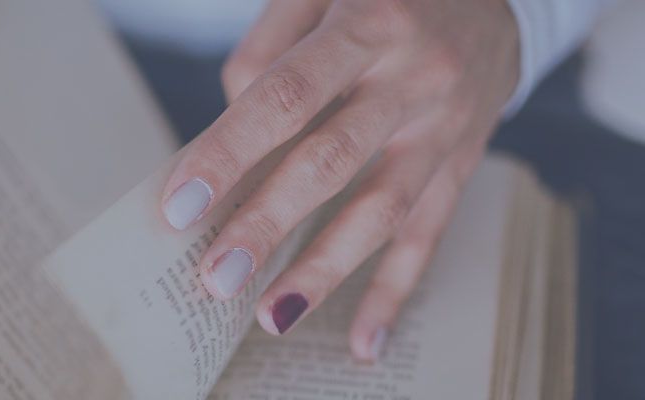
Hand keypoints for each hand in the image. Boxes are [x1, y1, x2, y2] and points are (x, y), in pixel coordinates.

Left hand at [159, 0, 520, 360]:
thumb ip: (270, 47)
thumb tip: (230, 126)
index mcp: (367, 24)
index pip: (286, 95)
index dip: (231, 152)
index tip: (180, 205)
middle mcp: (412, 77)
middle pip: (332, 160)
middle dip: (269, 223)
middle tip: (216, 277)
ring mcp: (445, 125)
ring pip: (384, 208)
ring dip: (326, 268)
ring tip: (273, 316)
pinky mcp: (464, 160)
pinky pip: (430, 232)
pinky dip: (396, 290)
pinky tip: (364, 341)